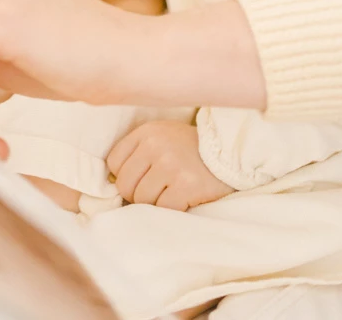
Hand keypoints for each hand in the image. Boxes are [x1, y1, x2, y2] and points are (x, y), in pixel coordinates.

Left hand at [106, 121, 231, 210]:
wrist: (229, 151)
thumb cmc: (190, 148)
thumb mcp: (161, 137)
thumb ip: (138, 152)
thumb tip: (113, 182)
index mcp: (147, 132)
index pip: (114, 162)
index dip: (124, 176)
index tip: (140, 179)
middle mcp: (156, 145)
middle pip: (125, 184)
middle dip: (136, 195)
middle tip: (156, 192)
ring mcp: (171, 165)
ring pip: (142, 200)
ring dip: (155, 203)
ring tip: (171, 193)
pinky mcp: (186, 185)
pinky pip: (164, 208)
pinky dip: (171, 209)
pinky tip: (182, 200)